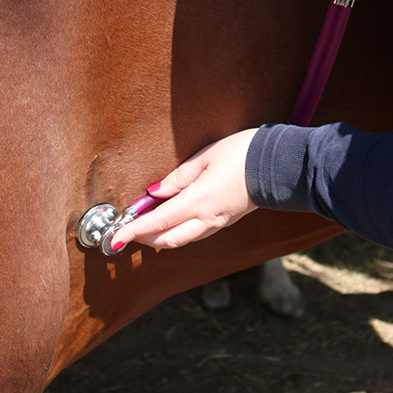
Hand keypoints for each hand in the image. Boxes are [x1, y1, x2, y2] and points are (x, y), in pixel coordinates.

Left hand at [109, 128, 258, 251]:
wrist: (278, 164)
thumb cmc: (243, 153)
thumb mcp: (205, 156)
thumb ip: (178, 177)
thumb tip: (155, 192)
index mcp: (199, 201)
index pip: (157, 222)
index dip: (133, 231)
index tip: (115, 239)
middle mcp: (207, 219)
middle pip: (167, 239)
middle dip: (143, 238)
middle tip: (125, 231)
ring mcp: (218, 223)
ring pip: (181, 239)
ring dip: (159, 237)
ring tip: (143, 227)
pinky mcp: (225, 220)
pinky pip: (195, 233)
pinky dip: (176, 232)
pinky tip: (169, 222)